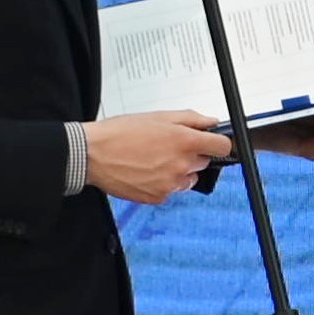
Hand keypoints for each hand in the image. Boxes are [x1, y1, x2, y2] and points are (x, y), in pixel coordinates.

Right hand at [85, 110, 230, 203]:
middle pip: (204, 162)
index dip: (217, 143)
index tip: (211, 143)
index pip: (223, 147)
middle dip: (192, 155)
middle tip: (168, 148)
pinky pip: (170, 191)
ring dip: (179, 171)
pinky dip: (162, 183)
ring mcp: (171, 184)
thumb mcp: (157, 116)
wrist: (90, 154)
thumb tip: (211, 122)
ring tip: (153, 160)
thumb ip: (190, 119)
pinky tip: (145, 172)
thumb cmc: (119, 133)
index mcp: (184, 142)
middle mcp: (181, 165)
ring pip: (188, 178)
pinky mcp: (158, 197)